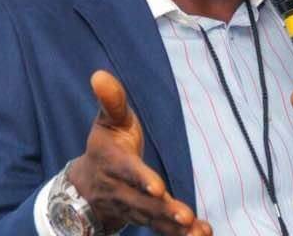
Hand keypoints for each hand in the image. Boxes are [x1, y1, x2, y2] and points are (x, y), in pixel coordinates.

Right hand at [68, 70, 211, 235]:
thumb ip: (110, 101)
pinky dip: (181, 235)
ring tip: (198, 232)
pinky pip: (162, 229)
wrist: (89, 187)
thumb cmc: (106, 145)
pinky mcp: (146, 219)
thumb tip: (99, 74)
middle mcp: (122, 190)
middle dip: (163, 211)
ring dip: (175, 228)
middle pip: (143, 203)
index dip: (140, 179)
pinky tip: (204, 234)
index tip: (158, 188)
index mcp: (113, 163)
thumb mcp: (107, 121)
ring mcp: (134, 209)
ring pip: (154, 221)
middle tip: (185, 217)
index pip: (126, 171)